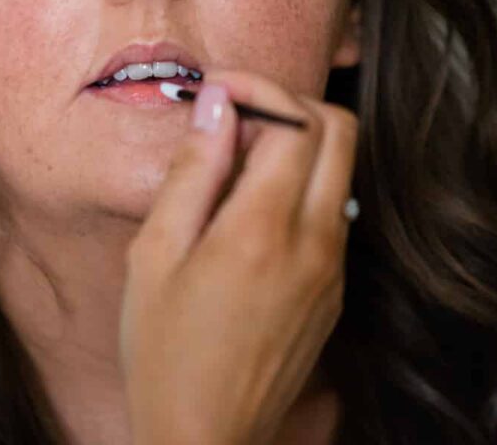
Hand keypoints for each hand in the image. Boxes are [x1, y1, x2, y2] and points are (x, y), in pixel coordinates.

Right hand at [119, 68, 358, 444]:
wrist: (206, 437)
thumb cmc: (164, 351)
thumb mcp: (155, 254)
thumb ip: (192, 171)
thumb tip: (217, 102)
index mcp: (264, 230)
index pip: (294, 119)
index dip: (257, 87)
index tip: (217, 89)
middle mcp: (314, 243)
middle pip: (340, 130)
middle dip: (289, 104)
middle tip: (234, 118)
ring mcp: (332, 269)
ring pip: (340, 170)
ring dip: (297, 146)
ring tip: (231, 169)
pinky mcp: (334, 291)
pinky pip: (331, 213)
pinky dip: (299, 189)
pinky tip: (246, 215)